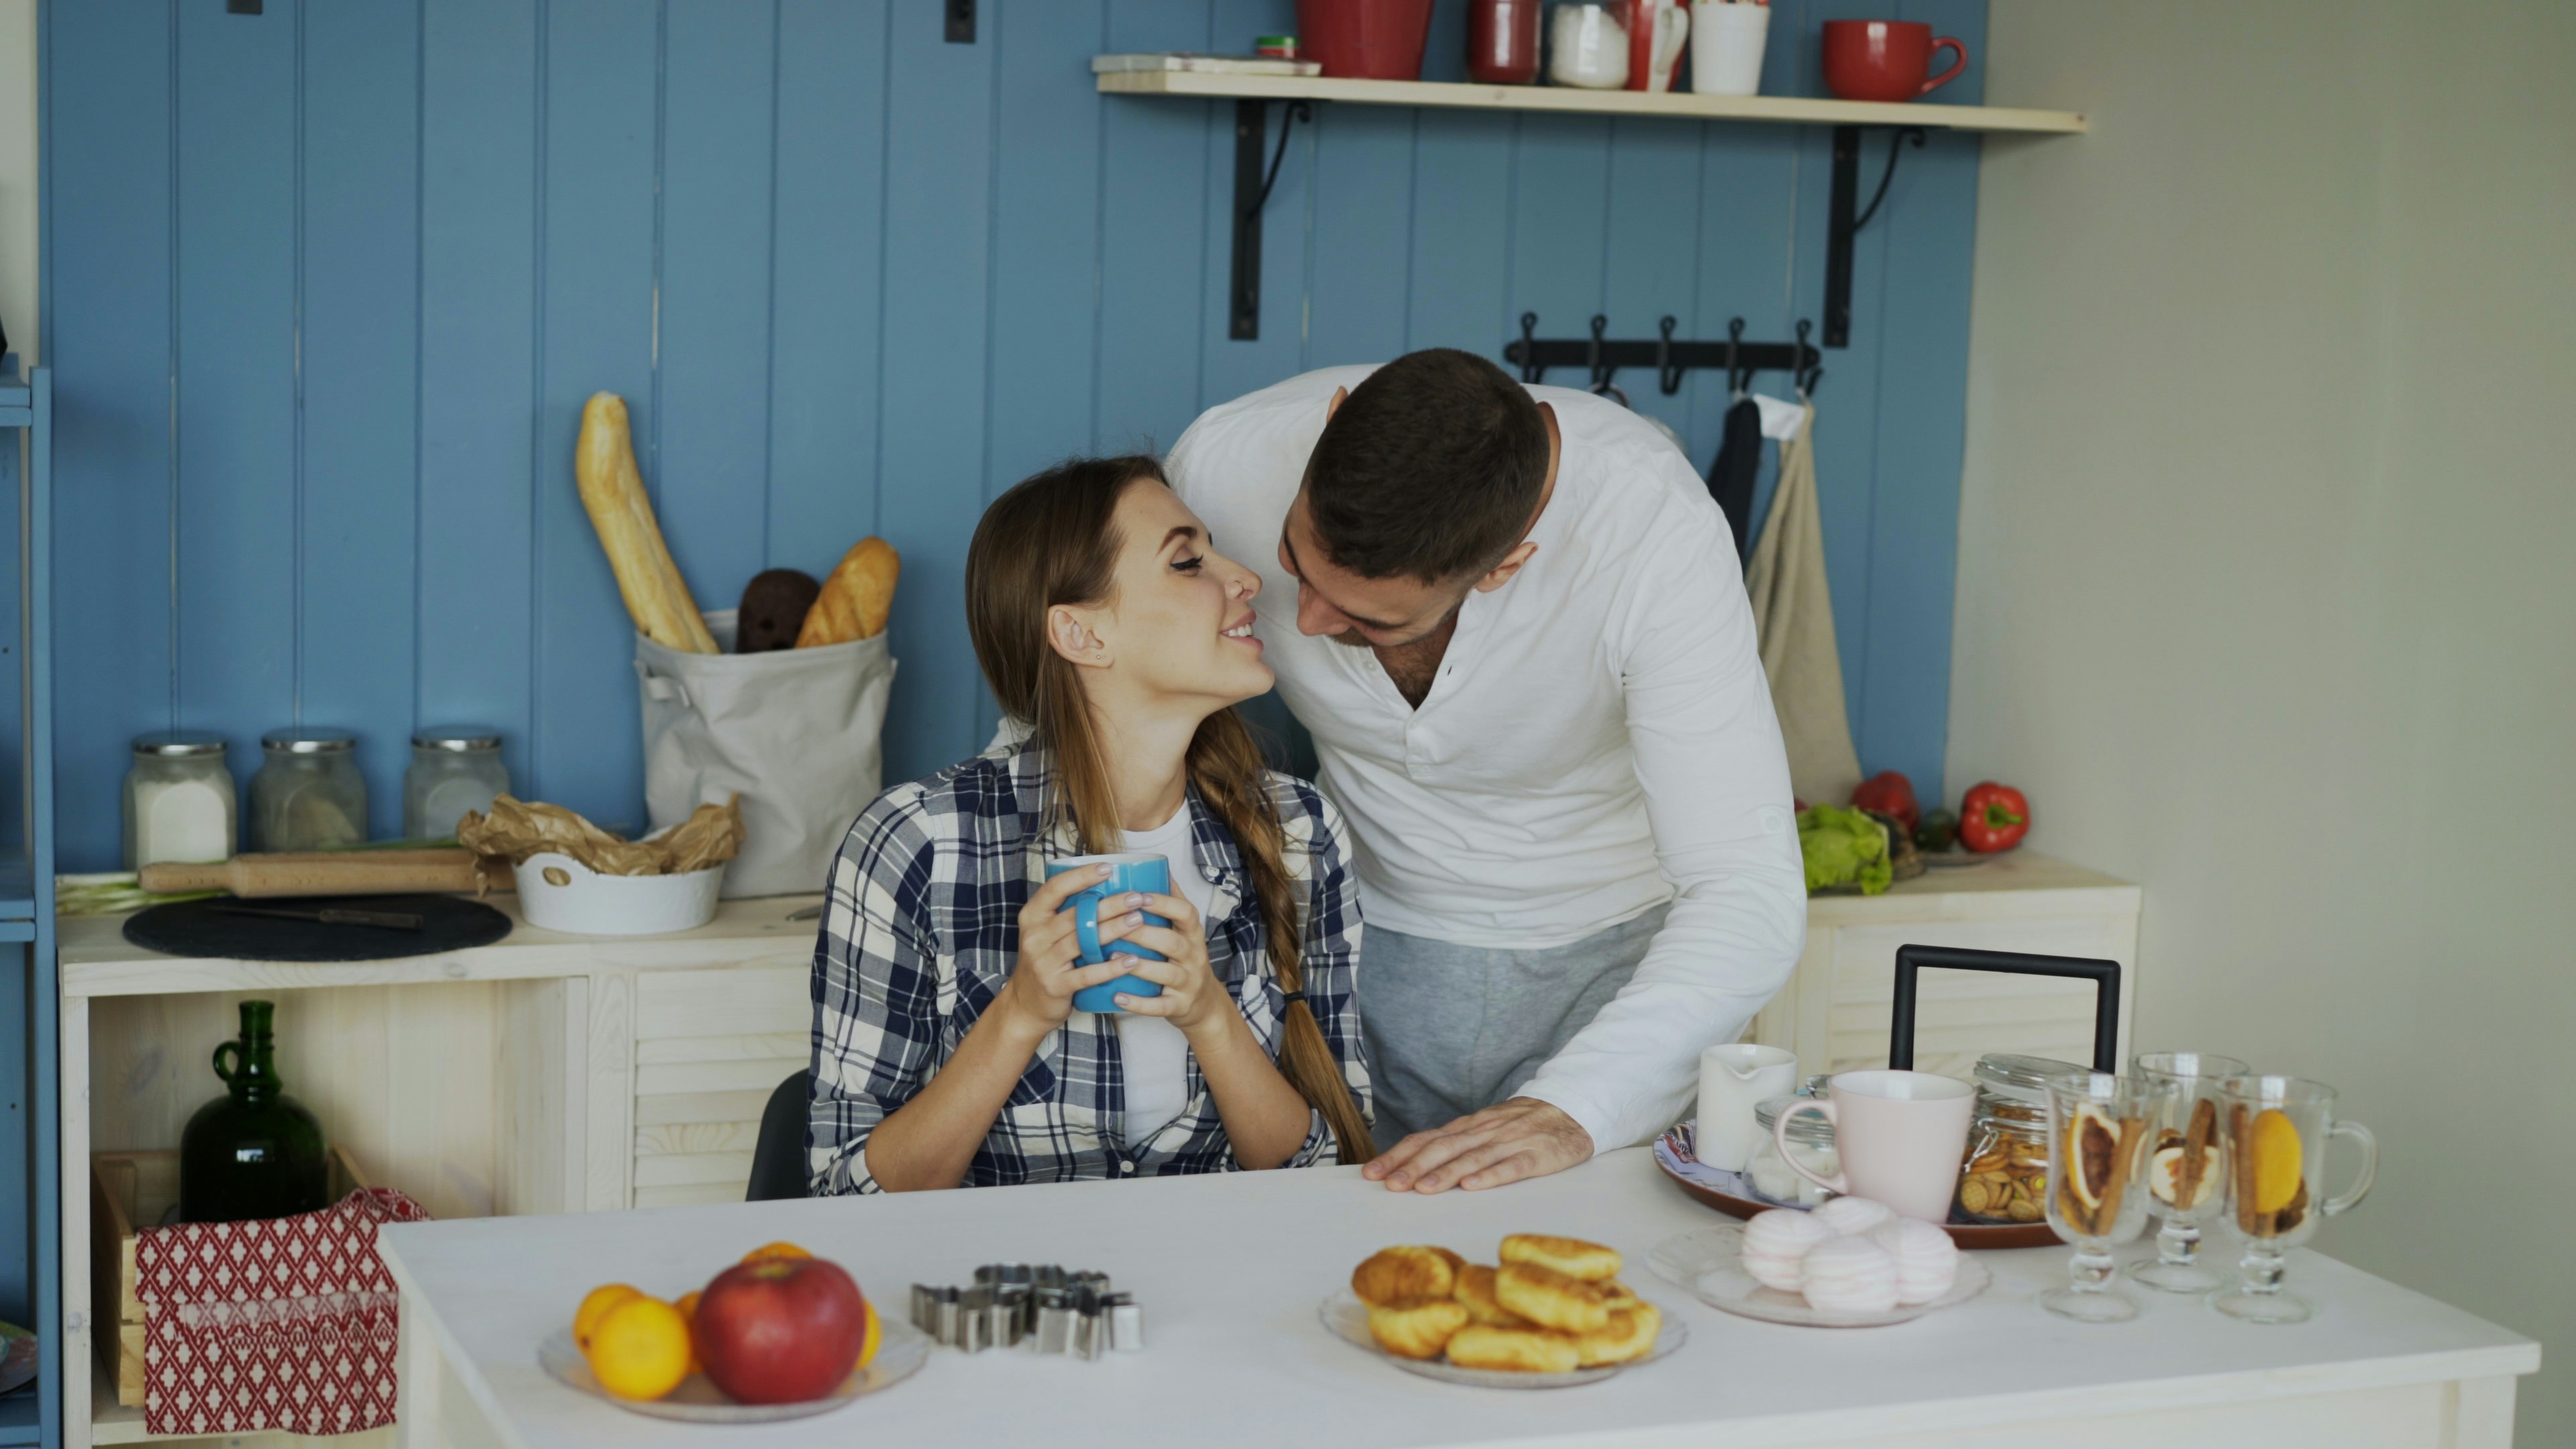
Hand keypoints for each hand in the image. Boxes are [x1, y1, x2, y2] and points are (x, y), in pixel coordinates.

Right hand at [998, 867, 1154, 1037]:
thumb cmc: (1045, 961)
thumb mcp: (1044, 932)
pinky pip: (1088, 974)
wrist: (1024, 1004)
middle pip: (1075, 915)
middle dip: (1109, 904)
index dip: (1081, 876)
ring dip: (1114, 929)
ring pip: (1083, 941)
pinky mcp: (1056, 986)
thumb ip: (1067, 912)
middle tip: (1137, 896)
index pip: (1054, 888)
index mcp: (1032, 916)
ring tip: (1139, 920)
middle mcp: (1035, 937)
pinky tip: (1131, 960)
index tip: (1107, 867)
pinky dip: (1111, 967)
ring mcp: (1044, 962)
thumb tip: (1106, 885)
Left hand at [1103, 891, 1230, 1038]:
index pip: (1185, 913)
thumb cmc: (1184, 958)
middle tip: (1114, 926)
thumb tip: (1158, 866)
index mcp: (1192, 934)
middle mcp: (1194, 956)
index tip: (1139, 896)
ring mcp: (1188, 983)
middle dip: (1143, 933)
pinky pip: (1159, 1006)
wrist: (1203, 1003)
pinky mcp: (1179, 1006)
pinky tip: (1117, 997)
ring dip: (1139, 966)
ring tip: (1110, 958)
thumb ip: (1172, 901)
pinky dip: (1138, 1003)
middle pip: (1172, 942)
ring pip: (1166, 973)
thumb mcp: (1185, 930)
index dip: (1163, 904)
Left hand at [1361, 1097, 1593, 1192]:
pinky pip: (1512, 1166)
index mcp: (1468, 1128)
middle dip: (1413, 1167)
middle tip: (1389, 1185)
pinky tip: (1473, 1186)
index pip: (1426, 1139)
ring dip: (1446, 1174)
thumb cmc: (1520, 1126)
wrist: (1572, 1110)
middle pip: (1443, 1148)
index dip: (1398, 1155)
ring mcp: (1510, 1142)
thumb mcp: (1483, 1130)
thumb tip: (1411, 1164)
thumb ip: (1453, 1145)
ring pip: (1473, 1158)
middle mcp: (1484, 1132)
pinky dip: (1491, 1175)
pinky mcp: (1538, 1155)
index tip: (1371, 1173)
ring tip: (1422, 1189)